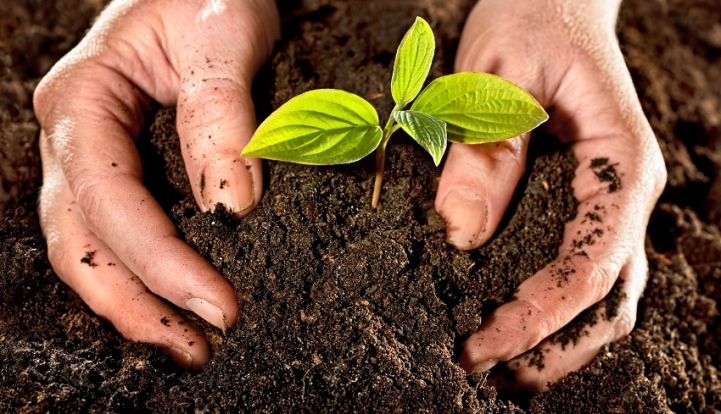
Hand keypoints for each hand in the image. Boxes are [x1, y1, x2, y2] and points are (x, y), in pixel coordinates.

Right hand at [34, 0, 278, 368]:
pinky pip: (119, 233)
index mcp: (83, 99)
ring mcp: (94, 156)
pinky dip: (144, 276)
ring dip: (136, 303)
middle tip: (197, 348)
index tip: (219, 305)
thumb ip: (221, 119)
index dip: (162, 263)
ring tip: (189, 345)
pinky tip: (177, 302)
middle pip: (82, 241)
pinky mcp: (125, 169)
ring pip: (91, 248)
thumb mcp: (219, 40)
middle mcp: (74, 136)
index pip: (112, 200)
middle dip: (137, 304)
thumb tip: (233, 208)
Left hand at [436, 0, 665, 390]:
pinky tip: (511, 328)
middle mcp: (623, 194)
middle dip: (552, 349)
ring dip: (557, 345)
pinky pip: (581, 275)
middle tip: (484, 373)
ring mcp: (607, 205)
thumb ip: (485, 152)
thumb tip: (459, 234)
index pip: (591, 264)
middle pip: (610, 301)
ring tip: (497, 373)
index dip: (540, 316)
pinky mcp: (582, 207)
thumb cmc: (531, 20)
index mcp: (619, 162)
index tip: (482, 345)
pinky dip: (553, 315)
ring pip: (605, 301)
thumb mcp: (495, 75)